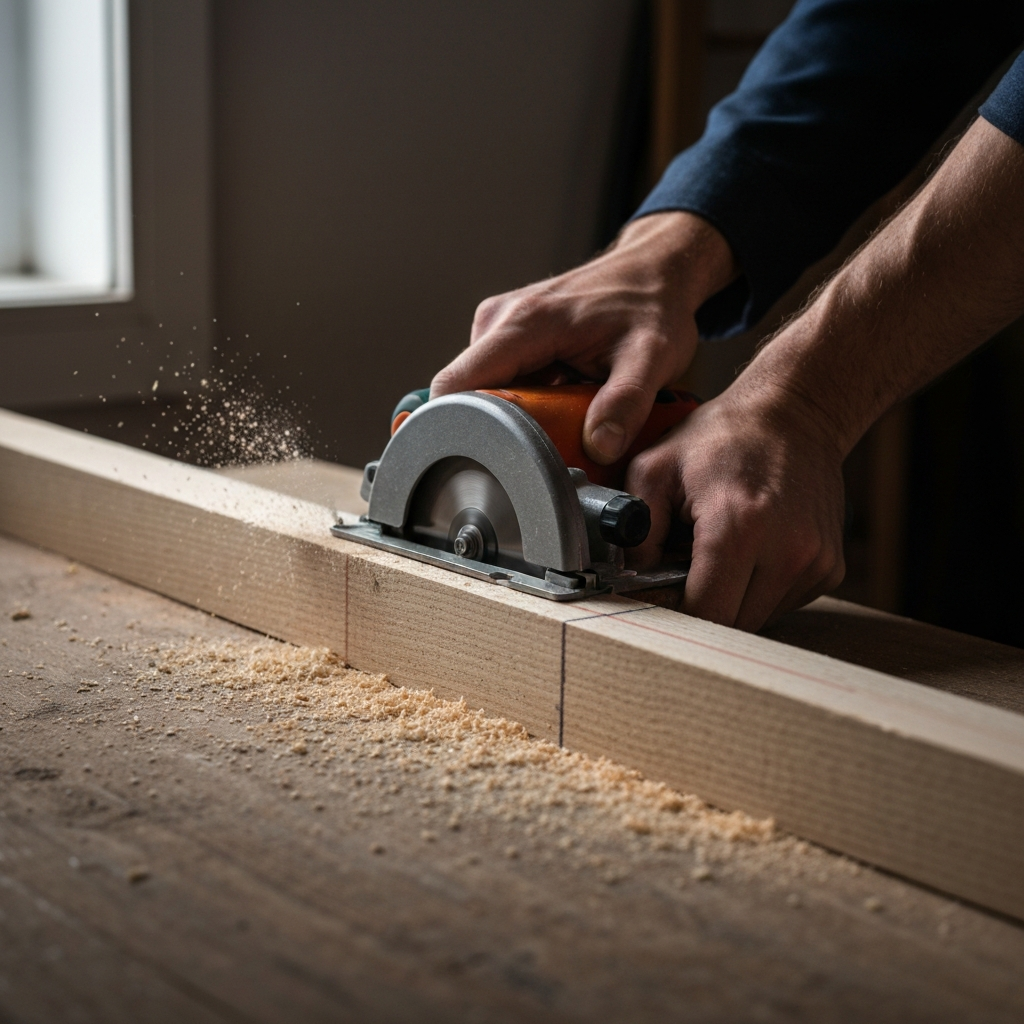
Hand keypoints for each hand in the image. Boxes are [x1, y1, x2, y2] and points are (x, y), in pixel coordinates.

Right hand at [431, 211, 736, 463]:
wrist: (658, 270)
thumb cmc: (653, 305)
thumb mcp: (653, 357)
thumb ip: (626, 404)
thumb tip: (599, 448)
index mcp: (523, 324)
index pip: (456, 385)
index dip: (458, 428)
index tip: (486, 460)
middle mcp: (500, 320)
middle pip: (468, 396)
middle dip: (498, 430)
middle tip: (548, 445)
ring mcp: (500, 326)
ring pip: (484, 393)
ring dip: (514, 417)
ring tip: (561, 421)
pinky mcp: (509, 336)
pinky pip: (500, 382)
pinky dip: (524, 402)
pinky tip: (558, 403)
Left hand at [625, 379, 846, 629]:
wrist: (794, 413)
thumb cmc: (720, 438)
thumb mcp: (654, 469)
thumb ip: (634, 530)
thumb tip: (629, 581)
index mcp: (739, 526)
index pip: (704, 613)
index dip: (674, 611)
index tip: (659, 592)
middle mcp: (787, 551)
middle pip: (730, 624)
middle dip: (700, 605)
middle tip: (683, 568)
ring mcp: (815, 563)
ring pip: (756, 619)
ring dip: (729, 600)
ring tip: (717, 553)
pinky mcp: (829, 569)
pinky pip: (780, 605)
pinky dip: (756, 591)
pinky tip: (747, 553)